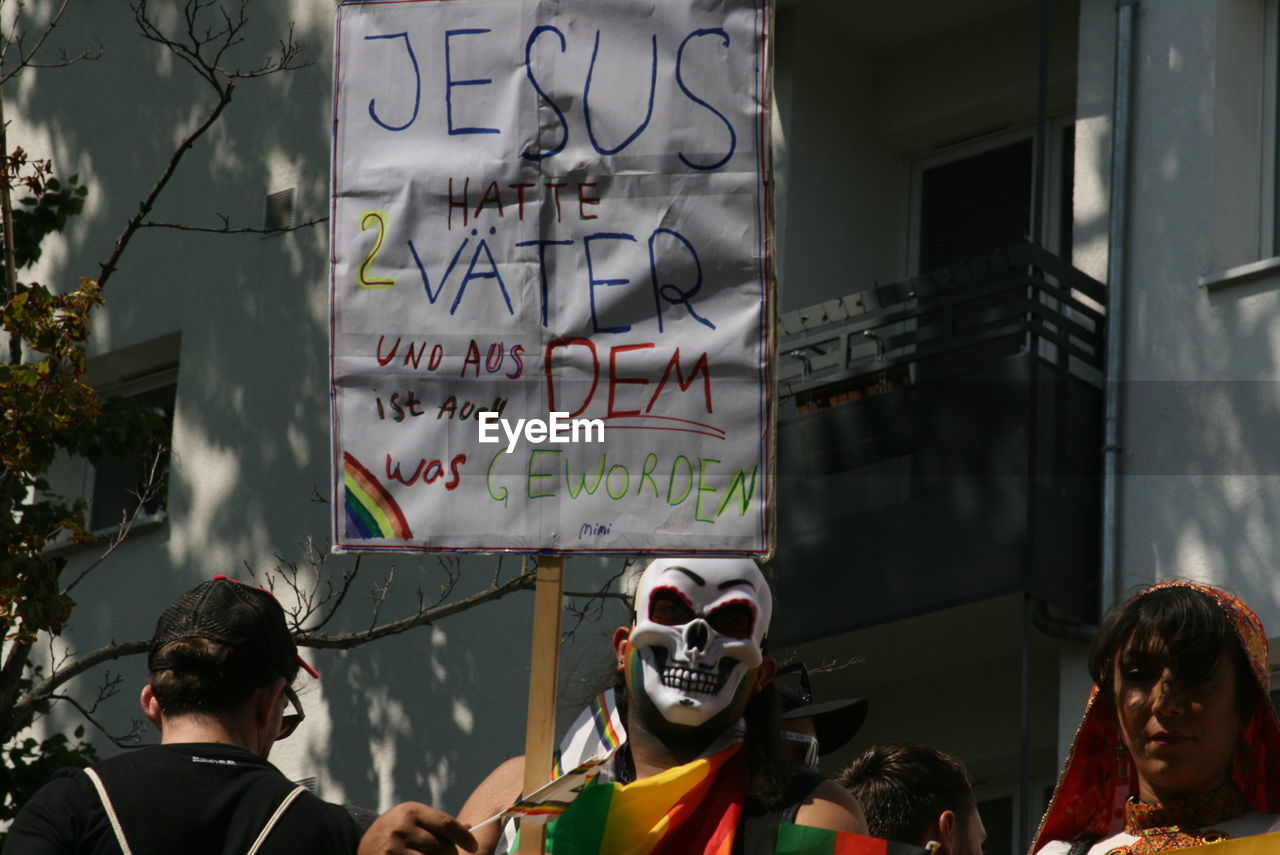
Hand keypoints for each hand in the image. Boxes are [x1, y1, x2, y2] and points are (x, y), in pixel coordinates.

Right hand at [359, 802, 478, 854]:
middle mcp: (402, 827)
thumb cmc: (398, 833)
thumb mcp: (414, 821)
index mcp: (412, 811)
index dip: (464, 837)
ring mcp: (393, 847)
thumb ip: (438, 824)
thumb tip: (469, 827)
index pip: (446, 824)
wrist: (364, 846)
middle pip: (442, 847)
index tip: (474, 846)